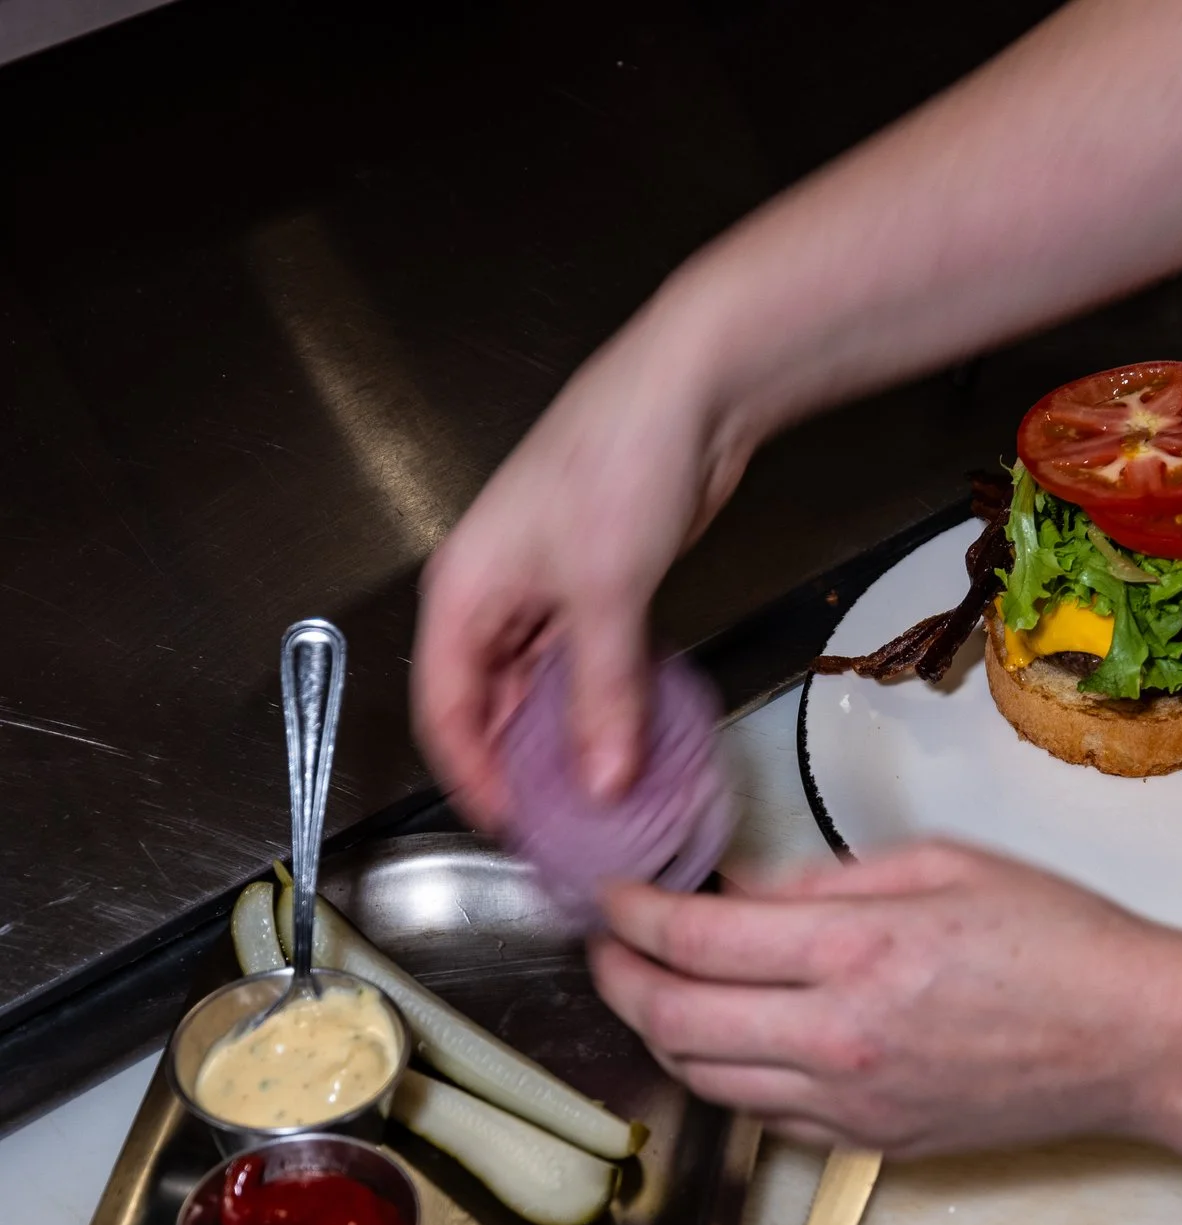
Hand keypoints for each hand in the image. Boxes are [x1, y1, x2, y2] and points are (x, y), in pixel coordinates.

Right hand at [413, 321, 749, 829]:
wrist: (688, 393)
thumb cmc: (618, 459)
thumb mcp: (606, 594)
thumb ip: (602, 693)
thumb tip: (603, 777)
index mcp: (463, 593)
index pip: (445, 710)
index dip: (472, 777)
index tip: (513, 827)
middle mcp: (494, 596)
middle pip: (488, 705)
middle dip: (521, 768)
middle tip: (563, 823)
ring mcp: (546, 593)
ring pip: (539, 689)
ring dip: (566, 740)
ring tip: (600, 796)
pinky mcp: (597, 589)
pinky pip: (584, 666)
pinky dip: (601, 704)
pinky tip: (629, 739)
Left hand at [586, 841, 1181, 1154]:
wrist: (1133, 1038)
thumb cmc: (1059, 940)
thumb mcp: (943, 864)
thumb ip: (827, 879)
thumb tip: (743, 889)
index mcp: (858, 950)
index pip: (697, 939)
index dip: (632, 915)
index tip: (612, 896)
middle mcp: (841, 1037)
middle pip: (676, 1023)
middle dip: (621, 980)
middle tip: (610, 947)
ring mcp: (853, 1103)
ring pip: (707, 1083)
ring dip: (663, 1036)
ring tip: (655, 993)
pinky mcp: (873, 1144)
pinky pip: (766, 1120)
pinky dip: (728, 1080)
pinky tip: (732, 1043)